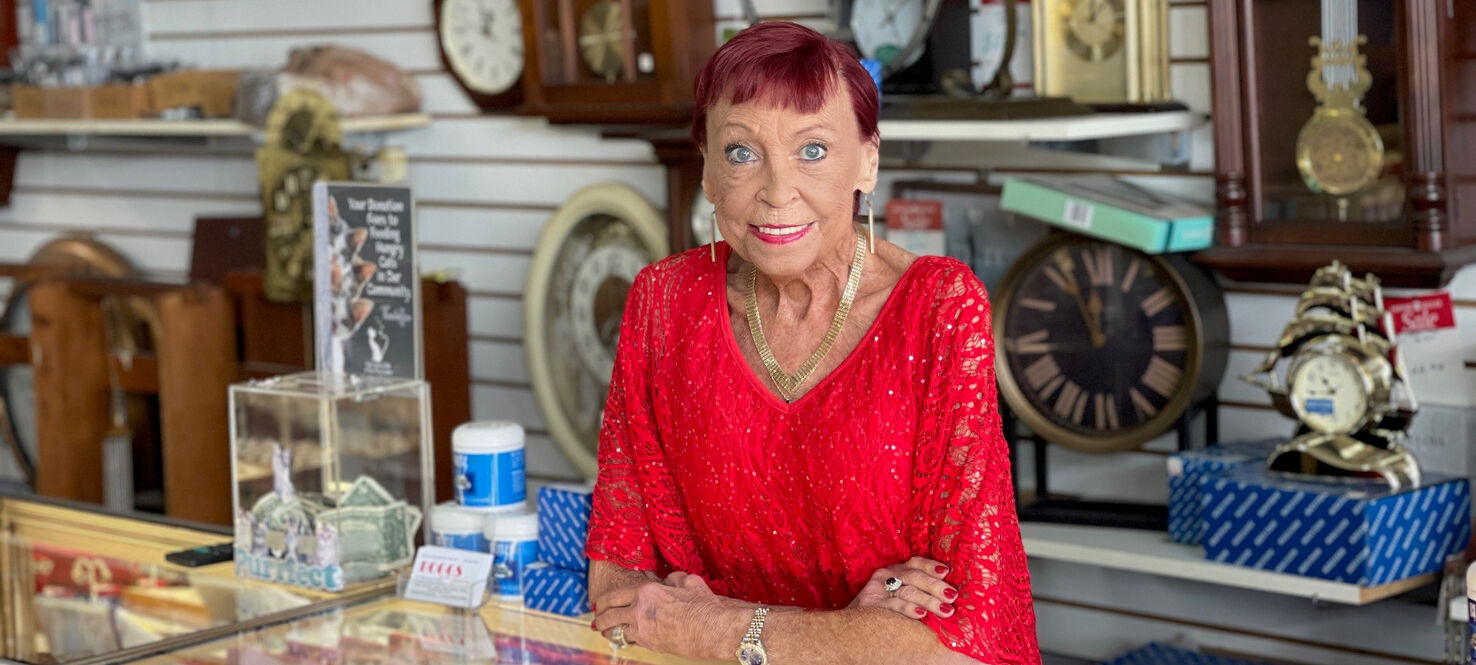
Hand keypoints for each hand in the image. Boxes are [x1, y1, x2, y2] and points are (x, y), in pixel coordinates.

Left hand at [591, 572, 744, 659]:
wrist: (714, 629)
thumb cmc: (705, 604)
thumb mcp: (689, 581)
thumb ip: (673, 579)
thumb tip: (669, 581)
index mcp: (647, 590)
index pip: (616, 595)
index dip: (603, 600)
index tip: (598, 603)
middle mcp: (640, 608)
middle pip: (610, 614)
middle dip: (599, 617)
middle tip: (596, 618)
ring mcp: (644, 628)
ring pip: (617, 631)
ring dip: (609, 631)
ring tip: (604, 631)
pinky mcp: (651, 643)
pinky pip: (631, 640)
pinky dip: (626, 639)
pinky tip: (625, 638)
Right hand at [848, 557, 957, 620]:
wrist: (849, 626)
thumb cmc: (880, 612)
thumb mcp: (897, 595)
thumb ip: (917, 591)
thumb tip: (948, 597)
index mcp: (894, 571)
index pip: (915, 563)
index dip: (931, 566)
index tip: (947, 572)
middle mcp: (885, 575)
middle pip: (915, 577)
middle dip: (936, 587)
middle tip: (952, 597)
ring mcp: (877, 589)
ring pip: (908, 591)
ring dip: (929, 601)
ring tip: (945, 610)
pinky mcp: (871, 604)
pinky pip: (894, 605)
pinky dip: (909, 609)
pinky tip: (921, 614)